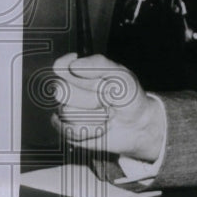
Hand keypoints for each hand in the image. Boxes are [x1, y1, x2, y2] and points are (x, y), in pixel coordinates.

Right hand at [50, 53, 164, 161]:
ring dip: (93, 115)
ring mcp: (67, 111)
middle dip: (88, 96)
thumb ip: (98, 64)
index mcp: (79, 73)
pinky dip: (90, 130)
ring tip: (106, 113)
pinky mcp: (69, 131)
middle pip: (61, 90)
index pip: (60, 66)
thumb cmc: (128, 97)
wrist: (137, 124)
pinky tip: (101, 127)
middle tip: (106, 99)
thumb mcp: (121, 76)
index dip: (65, 68)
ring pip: (67, 112)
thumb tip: (74, 65)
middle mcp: (69, 91)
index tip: (78, 70)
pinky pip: (70, 130)